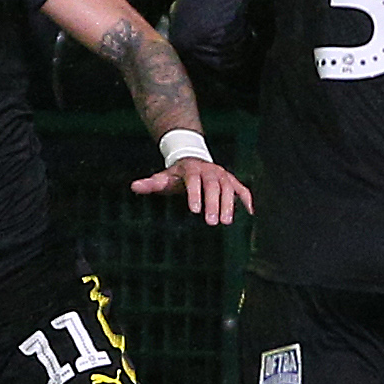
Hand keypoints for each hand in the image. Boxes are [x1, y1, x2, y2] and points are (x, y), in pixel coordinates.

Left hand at [130, 156, 252, 225]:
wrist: (193, 160)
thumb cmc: (177, 176)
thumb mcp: (164, 178)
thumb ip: (151, 184)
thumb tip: (134, 186)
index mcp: (191, 169)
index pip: (194, 181)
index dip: (195, 195)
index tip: (194, 210)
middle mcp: (209, 170)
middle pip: (213, 185)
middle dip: (213, 203)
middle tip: (211, 222)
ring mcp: (223, 175)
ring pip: (229, 188)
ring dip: (229, 204)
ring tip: (227, 222)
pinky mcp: (232, 181)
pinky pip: (242, 189)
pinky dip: (246, 200)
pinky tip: (249, 214)